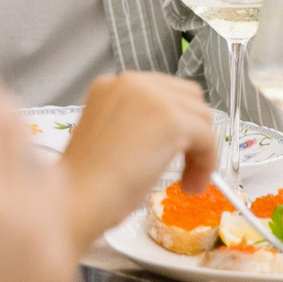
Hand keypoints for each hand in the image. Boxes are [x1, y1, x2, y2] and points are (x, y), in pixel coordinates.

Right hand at [57, 72, 217, 248]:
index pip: (161, 92)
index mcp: (109, 85)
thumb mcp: (106, 139)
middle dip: (193, 132)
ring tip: (187, 182)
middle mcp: (131, 83)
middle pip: (187, 97)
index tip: (176, 150)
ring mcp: (152, 99)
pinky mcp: (171, 121)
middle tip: (187, 167)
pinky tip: (191, 185)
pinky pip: (207, 138)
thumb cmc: (83, 183)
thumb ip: (133, 126)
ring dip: (201, 151)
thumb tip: (166, 137)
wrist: (75, 198)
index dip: (175, 122)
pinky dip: (206, 163)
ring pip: (201, 117)